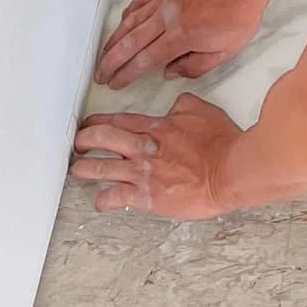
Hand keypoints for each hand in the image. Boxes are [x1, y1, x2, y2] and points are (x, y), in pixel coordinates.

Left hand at [71, 94, 237, 218]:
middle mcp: (144, 148)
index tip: (89, 124)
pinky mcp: (147, 197)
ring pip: (103, 169)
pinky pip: (117, 198)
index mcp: (156, 127)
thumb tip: (175, 104)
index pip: (119, 120)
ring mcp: (143, 173)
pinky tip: (99, 202)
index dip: (99, 121)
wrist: (229, 171)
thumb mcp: (202, 111)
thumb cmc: (221, 143)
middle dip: (85, 140)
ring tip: (77, 169)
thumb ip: (183, 105)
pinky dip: (104, 200)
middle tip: (78, 143)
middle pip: (103, 139)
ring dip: (86, 168)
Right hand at [95, 0, 263, 88]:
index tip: (114, 83)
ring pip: (130, 21)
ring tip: (104, 54)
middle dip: (111, 61)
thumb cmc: (238, 17)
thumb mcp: (223, 54)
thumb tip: (167, 72)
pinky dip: (128, 13)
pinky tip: (122, 23)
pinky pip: (141, 0)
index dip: (126, 75)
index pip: (144, 61)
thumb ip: (193, 67)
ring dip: (114, 40)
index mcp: (180, 37)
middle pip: (130, 43)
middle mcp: (166, 17)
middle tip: (100, 74)